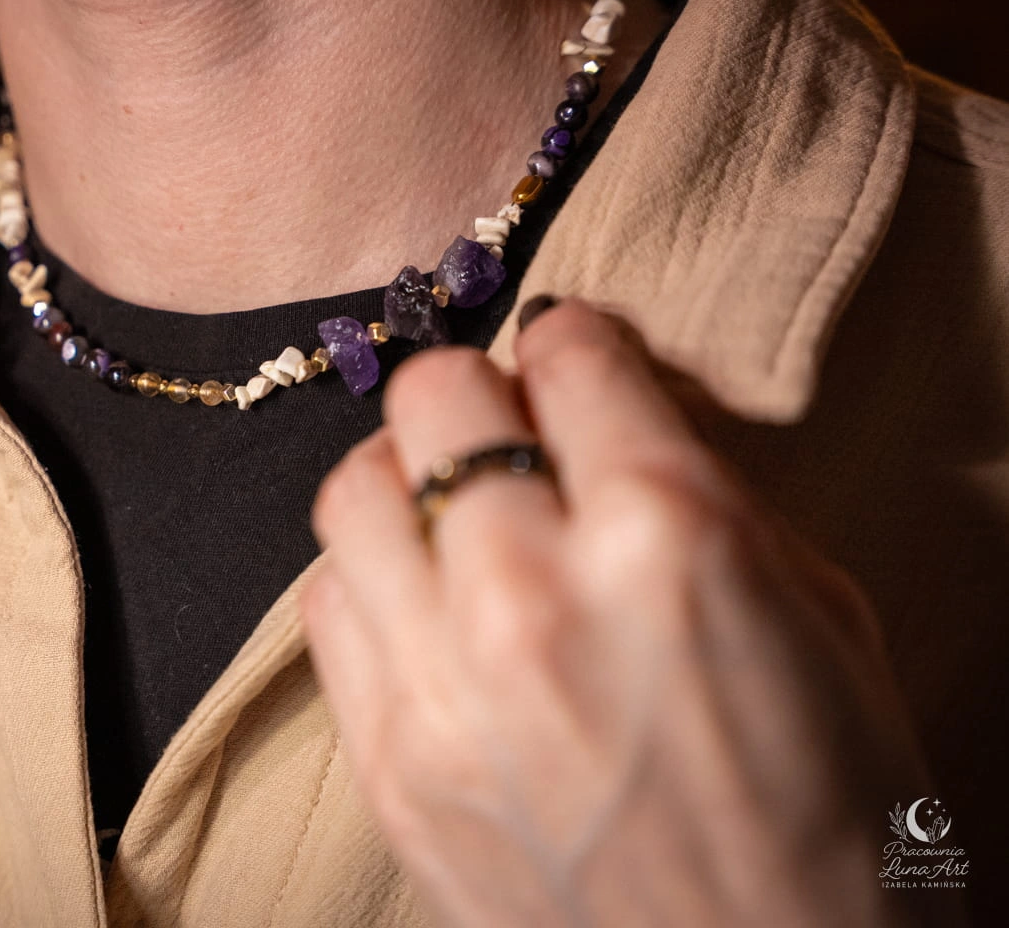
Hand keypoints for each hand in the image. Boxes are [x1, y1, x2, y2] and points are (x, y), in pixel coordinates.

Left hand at [305, 298, 936, 926]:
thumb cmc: (831, 810)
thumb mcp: (818, 613)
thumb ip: (701, 494)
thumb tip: (609, 417)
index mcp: (668, 537)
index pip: (566, 354)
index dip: (575, 343)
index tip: (574, 357)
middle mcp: (533, 593)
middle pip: (433, 395)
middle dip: (479, 393)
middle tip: (509, 428)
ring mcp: (440, 683)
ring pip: (353, 488)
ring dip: (404, 477)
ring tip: (449, 510)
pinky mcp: (384, 760)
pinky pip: (322, 603)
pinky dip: (367, 579)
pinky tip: (420, 603)